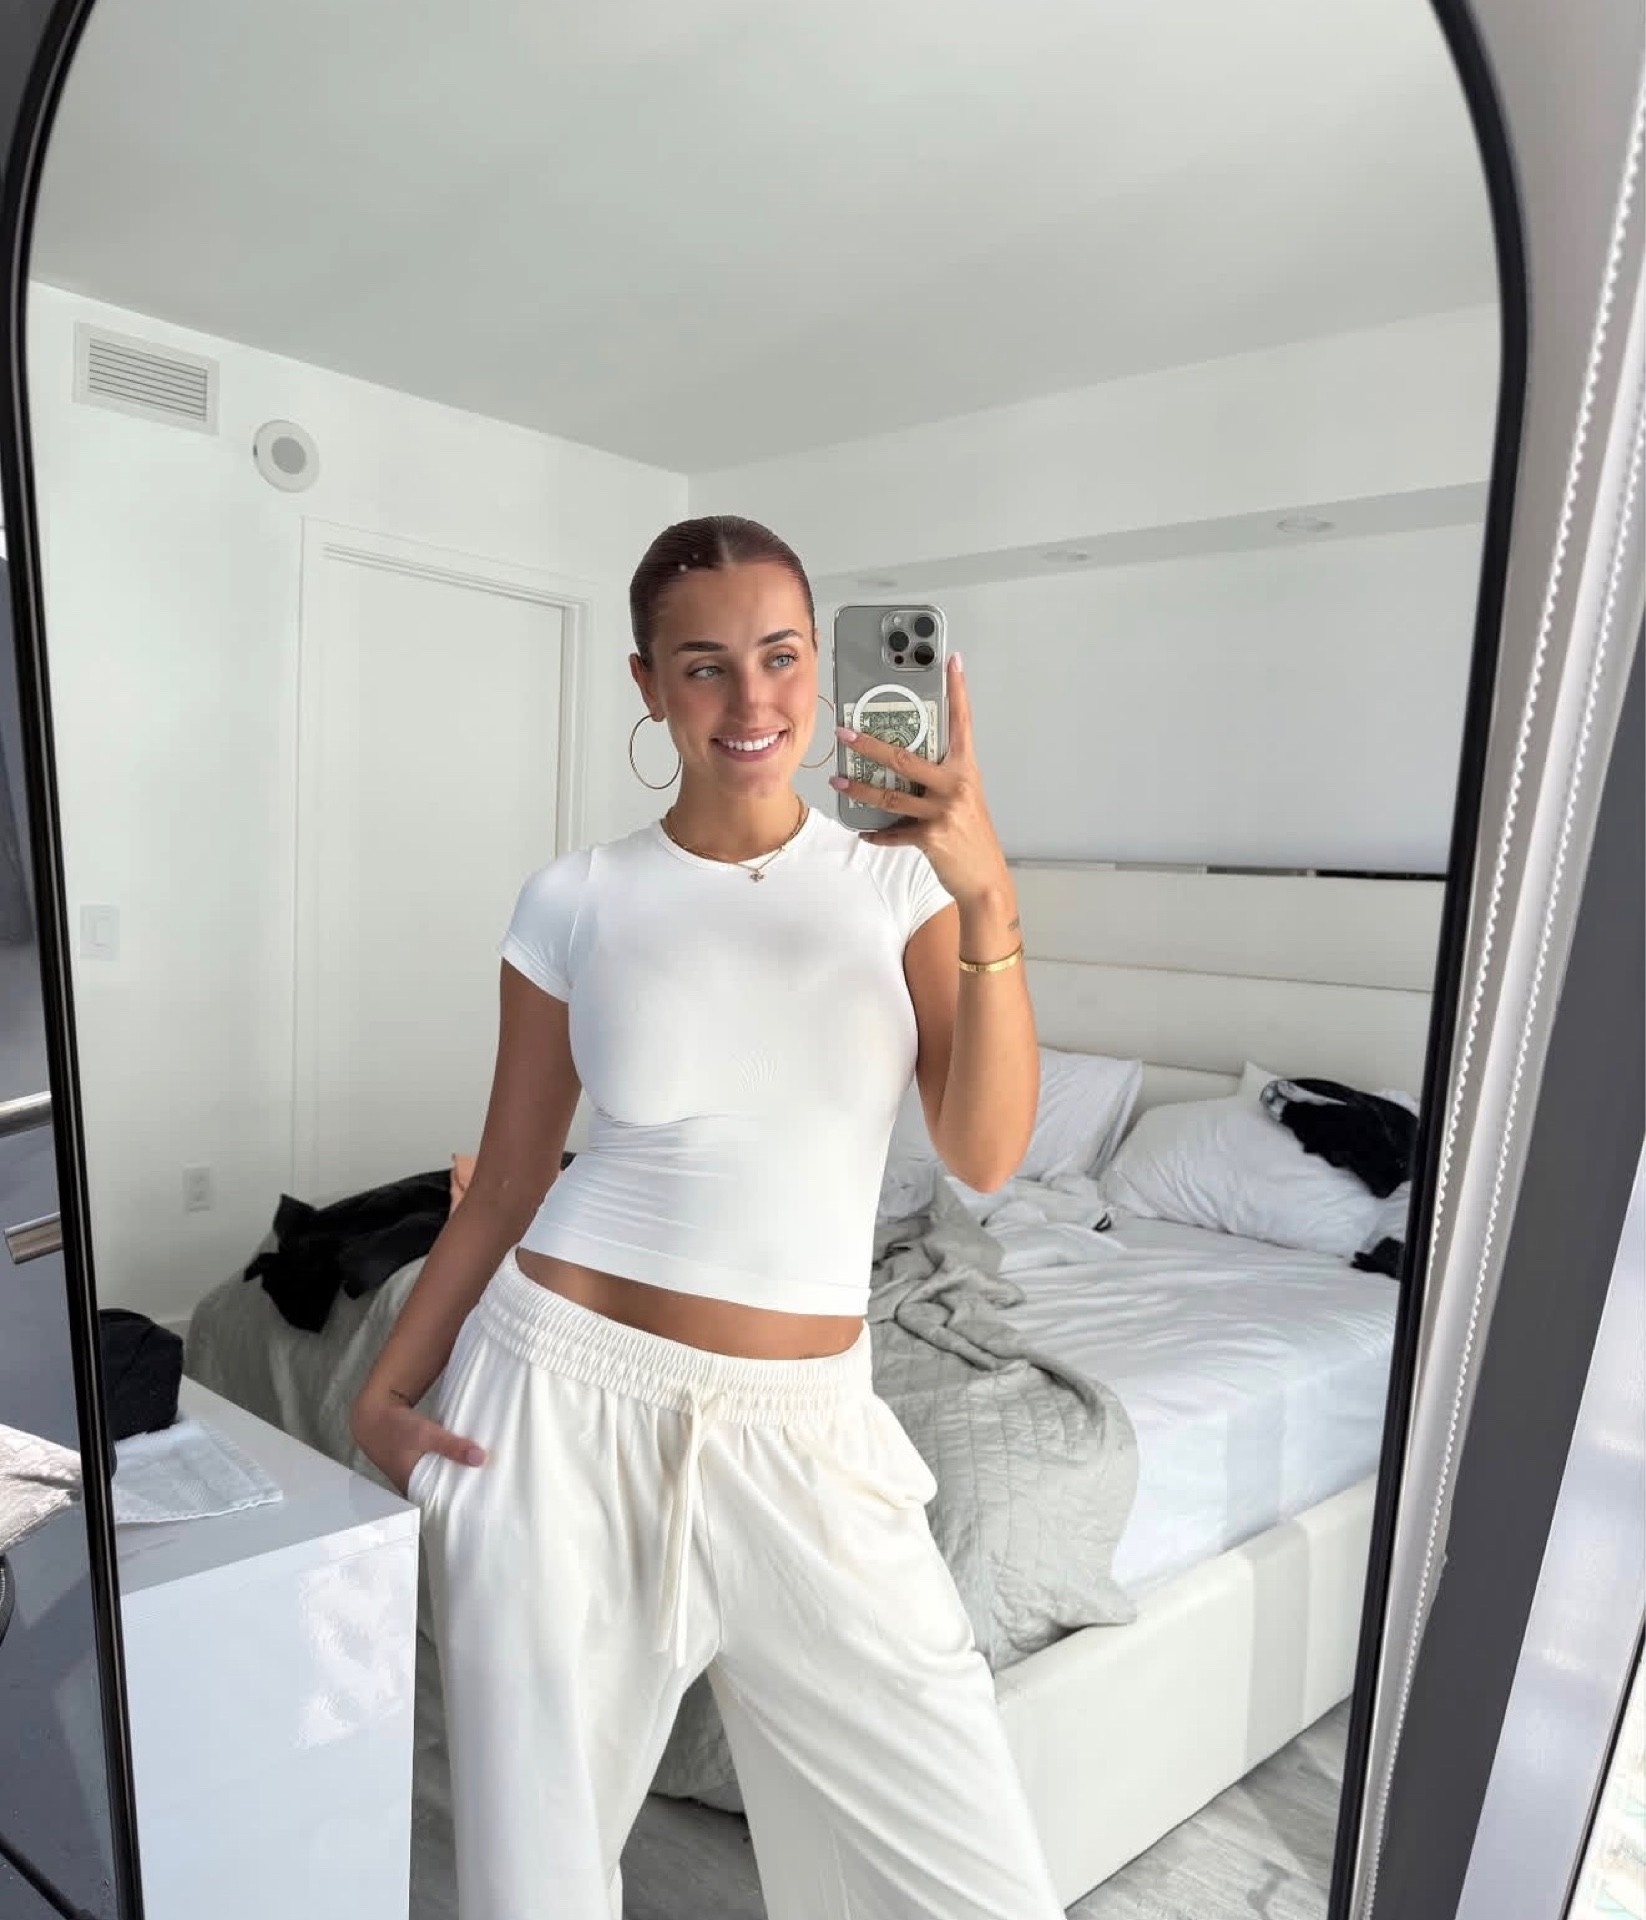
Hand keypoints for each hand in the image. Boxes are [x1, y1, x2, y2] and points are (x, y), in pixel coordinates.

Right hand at [350, 1383, 485, 1497]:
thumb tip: (480, 1459)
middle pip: (442, 1493)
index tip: (481, 1502)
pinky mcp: (417, 1463)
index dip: (459, 1504)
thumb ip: (451, 1446)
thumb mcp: (425, 1434)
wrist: (374, 1413)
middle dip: (462, 1490)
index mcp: (412, 1487)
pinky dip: (449, 1465)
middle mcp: (413, 1485)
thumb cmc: (394, 1427)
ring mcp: (414, 1474)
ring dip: (456, 1476)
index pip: (440, 1505)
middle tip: (487, 1490)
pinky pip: (437, 1469)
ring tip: (481, 1477)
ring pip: (440, 1480)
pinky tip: (464, 1461)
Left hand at [831, 656, 1009, 906]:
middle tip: (845, 732)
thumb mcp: (964, 799)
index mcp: (966, 770)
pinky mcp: (931, 837)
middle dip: (869, 744)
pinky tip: (865, 831)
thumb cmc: (972, 836)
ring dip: (859, 788)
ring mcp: (943, 812)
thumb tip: (904, 765)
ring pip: (889, 794)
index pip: (962, 723)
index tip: (952, 660)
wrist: (985, 879)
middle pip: (904, 758)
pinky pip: (893, 831)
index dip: (957, 690)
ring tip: (838, 780)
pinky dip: (877, 832)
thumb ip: (941, 779)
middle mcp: (956, 786)